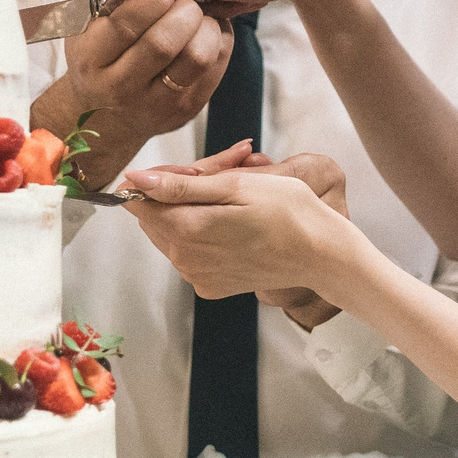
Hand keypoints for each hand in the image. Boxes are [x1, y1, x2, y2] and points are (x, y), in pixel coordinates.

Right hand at [40, 0, 231, 188]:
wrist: (106, 115)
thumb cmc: (99, 60)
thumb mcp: (88, 30)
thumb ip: (112, 3)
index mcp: (90, 60)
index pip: (124, 26)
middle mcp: (120, 88)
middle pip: (163, 43)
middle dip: (182, 9)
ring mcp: (157, 104)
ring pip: (195, 57)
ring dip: (204, 24)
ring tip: (197, 11)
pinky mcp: (187, 110)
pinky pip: (214, 67)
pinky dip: (217, 39)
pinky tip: (206, 28)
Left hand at [122, 162, 364, 305]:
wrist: (322, 254)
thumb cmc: (289, 212)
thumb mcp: (237, 185)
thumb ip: (181, 185)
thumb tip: (135, 180)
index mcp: (187, 230)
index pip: (139, 200)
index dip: (160, 179)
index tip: (193, 171)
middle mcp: (184, 259)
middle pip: (154, 218)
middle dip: (176, 193)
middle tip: (221, 176)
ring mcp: (197, 276)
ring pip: (170, 235)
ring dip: (190, 213)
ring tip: (232, 199)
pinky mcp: (210, 286)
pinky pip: (188, 254)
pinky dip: (202, 236)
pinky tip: (233, 224)